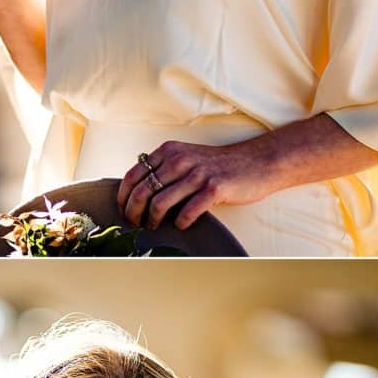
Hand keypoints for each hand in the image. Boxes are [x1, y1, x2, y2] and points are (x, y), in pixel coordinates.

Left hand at [118, 135, 278, 230]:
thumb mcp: (187, 156)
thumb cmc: (219, 164)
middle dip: (134, 212)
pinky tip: (181, 225)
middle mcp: (180, 160)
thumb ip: (165, 167)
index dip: (123, 195)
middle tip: (135, 223)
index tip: (122, 209)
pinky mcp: (213, 189)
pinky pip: (187, 211)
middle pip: (143, 190)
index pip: (134, 173)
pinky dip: (180, 222)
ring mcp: (197, 174)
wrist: (255, 162)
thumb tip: (138, 192)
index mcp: (170, 151)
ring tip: (154, 226)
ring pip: (160, 202)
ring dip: (153, 220)